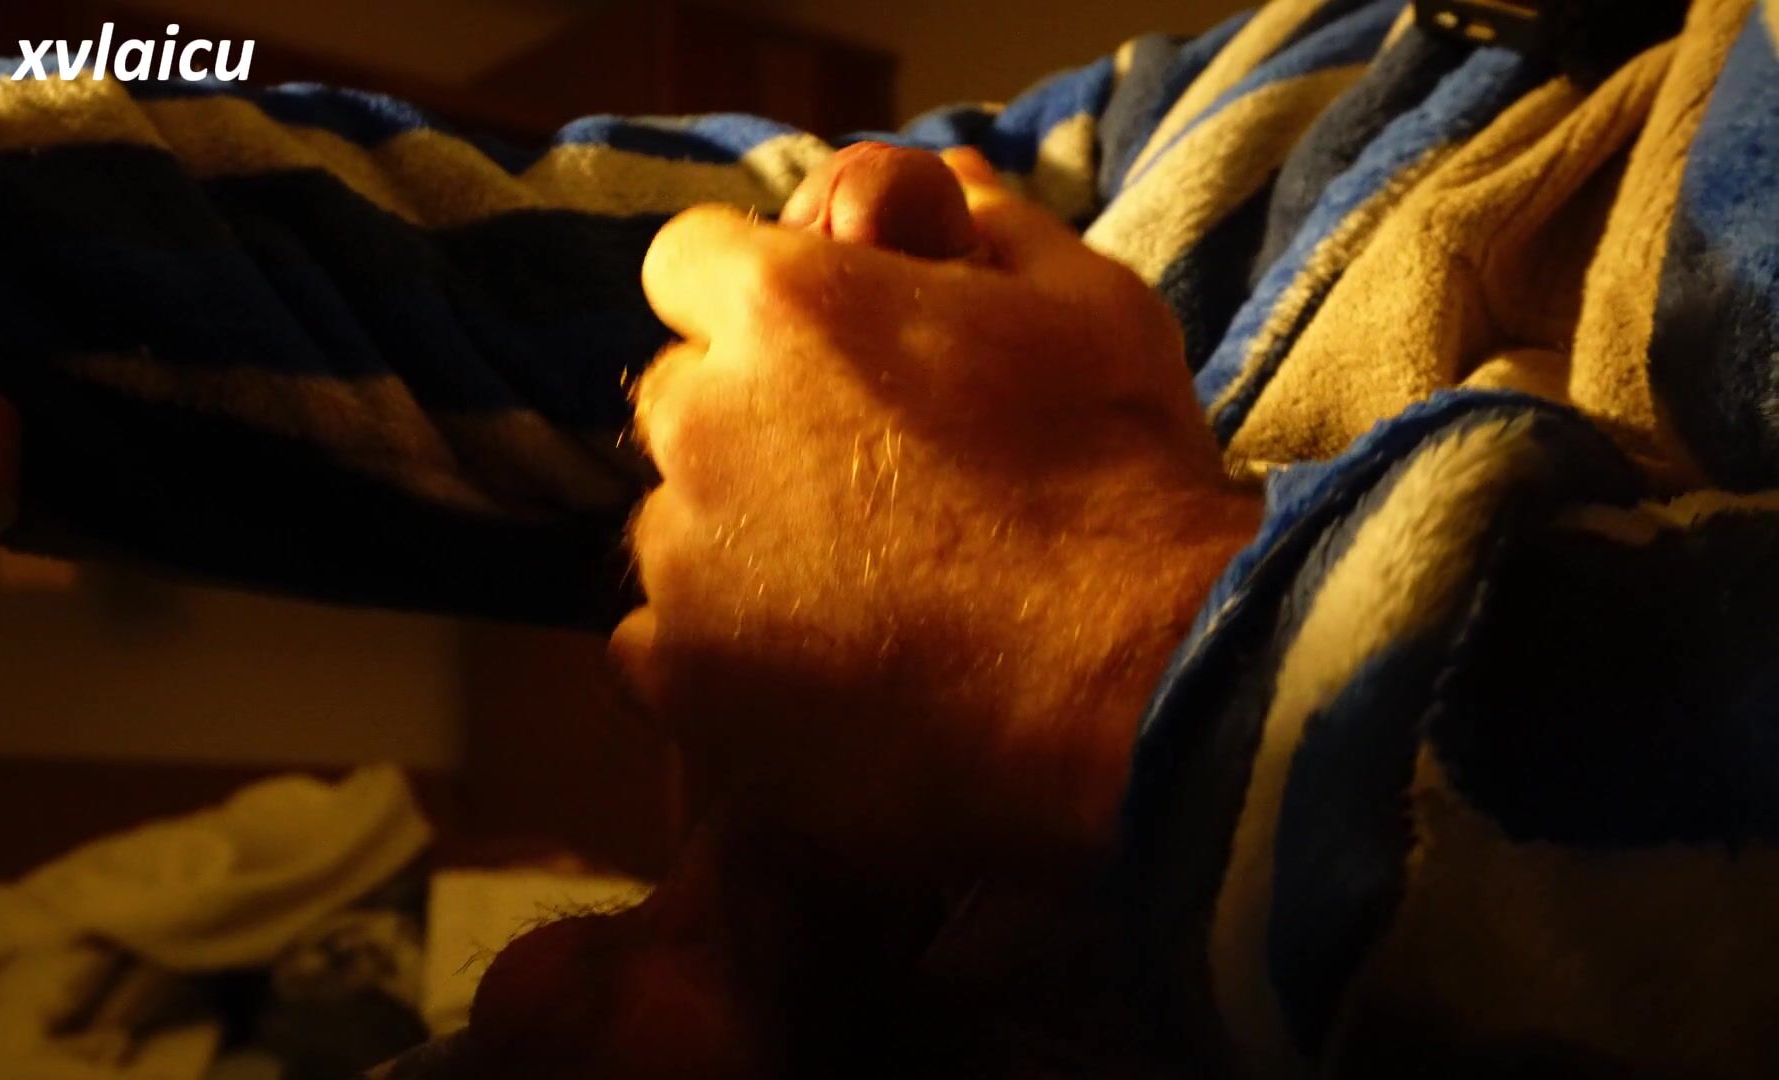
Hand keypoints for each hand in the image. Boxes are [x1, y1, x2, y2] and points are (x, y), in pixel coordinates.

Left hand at [614, 145, 1260, 872]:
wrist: (1140, 675)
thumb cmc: (1121, 473)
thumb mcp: (1083, 302)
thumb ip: (985, 226)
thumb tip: (945, 179)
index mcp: (783, 306)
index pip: (689, 261)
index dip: (752, 301)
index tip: (819, 350)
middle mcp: (706, 422)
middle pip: (676, 397)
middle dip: (744, 420)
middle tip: (857, 478)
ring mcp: (686, 560)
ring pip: (671, 525)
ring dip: (734, 540)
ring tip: (857, 588)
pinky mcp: (688, 682)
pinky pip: (654, 647)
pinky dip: (715, 652)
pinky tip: (812, 666)